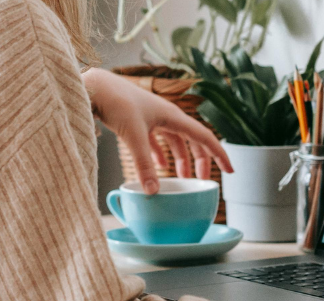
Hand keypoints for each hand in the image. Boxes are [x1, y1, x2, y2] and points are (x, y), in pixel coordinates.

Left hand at [82, 68, 231, 193]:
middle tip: (202, 180)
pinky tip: (158, 165)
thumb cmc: (115, 102)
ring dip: (180, 158)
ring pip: (175, 140)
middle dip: (200, 161)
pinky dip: (160, 153)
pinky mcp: (138, 120)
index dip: (219, 155)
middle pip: (192, 140)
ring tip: (181, 177)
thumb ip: (144, 164)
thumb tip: (154, 191)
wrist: (93, 86)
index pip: (205, 137)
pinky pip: (157, 139)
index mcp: (173, 116)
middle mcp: (167, 115)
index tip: (230, 170)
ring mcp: (152, 117)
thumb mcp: (133, 136)